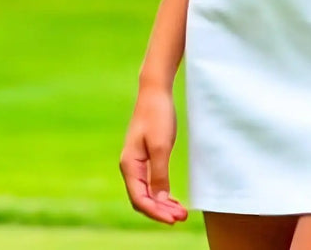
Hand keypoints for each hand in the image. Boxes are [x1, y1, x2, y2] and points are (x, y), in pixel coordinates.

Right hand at [119, 82, 188, 224]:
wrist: (155, 92)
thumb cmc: (157, 115)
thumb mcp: (161, 145)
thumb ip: (159, 174)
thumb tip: (160, 201)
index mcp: (129, 165)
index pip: (140, 199)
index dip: (156, 212)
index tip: (173, 219)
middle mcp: (130, 167)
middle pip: (142, 199)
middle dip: (161, 212)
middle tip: (181, 217)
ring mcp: (137, 163)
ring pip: (147, 193)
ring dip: (162, 205)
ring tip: (181, 213)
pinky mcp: (145, 158)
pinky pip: (151, 184)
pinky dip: (162, 194)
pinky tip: (173, 200)